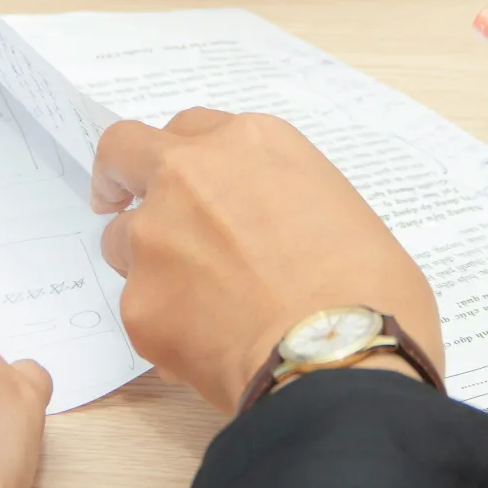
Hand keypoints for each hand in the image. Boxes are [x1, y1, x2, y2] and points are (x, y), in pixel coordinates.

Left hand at [91, 109, 441, 412]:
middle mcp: (189, 175)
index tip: (187, 182)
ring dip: (147, 261)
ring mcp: (155, 236)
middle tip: (120, 199)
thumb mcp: (339, 209)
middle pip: (125, 151)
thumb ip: (279, 200)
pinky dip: (166, 327)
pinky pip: (141, 309)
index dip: (188, 159)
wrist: (339, 357)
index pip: (192, 130)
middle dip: (119, 174)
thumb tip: (265, 234)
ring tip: (199, 305)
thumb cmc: (368, 290)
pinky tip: (213, 350)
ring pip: (121, 238)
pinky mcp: (138, 302)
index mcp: (250, 143)